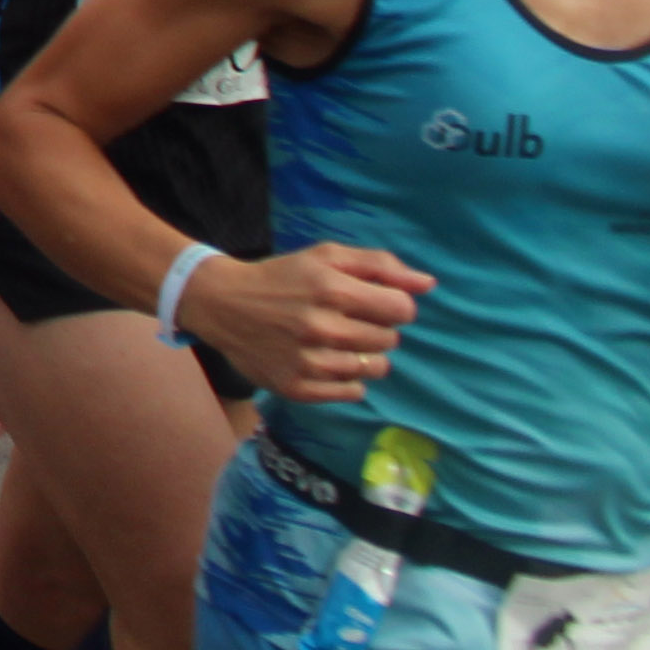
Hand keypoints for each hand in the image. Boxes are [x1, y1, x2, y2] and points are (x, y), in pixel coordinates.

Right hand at [177, 243, 431, 402]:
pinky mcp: (297, 387)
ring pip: (374, 369)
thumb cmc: (282, 276)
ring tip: (338, 342)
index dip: (393, 305)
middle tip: (347, 320)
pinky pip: (352, 393)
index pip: (402, 310)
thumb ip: (379, 265)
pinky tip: (329, 362)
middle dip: (377, 329)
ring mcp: (309, 362)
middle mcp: (322, 328)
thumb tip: (428, 284)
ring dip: (365, 355)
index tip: (372, 303)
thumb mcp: (326, 256)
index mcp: (333, 289)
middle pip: (390, 340)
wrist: (221, 303)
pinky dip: (348, 380)